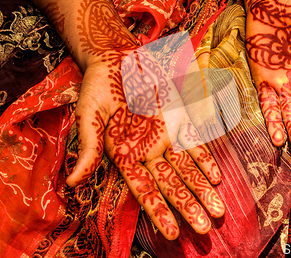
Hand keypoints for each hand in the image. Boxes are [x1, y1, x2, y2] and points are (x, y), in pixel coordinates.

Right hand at [63, 0, 223, 239]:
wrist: (119, 58)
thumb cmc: (99, 87)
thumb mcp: (89, 116)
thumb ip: (89, 148)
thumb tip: (73, 181)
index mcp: (125, 156)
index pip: (144, 190)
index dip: (158, 211)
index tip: (172, 233)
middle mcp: (148, 151)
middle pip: (171, 184)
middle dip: (188, 206)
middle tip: (205, 229)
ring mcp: (165, 136)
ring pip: (187, 169)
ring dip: (203, 189)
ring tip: (218, 211)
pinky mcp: (178, 119)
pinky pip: (195, 142)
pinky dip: (206, 159)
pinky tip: (216, 177)